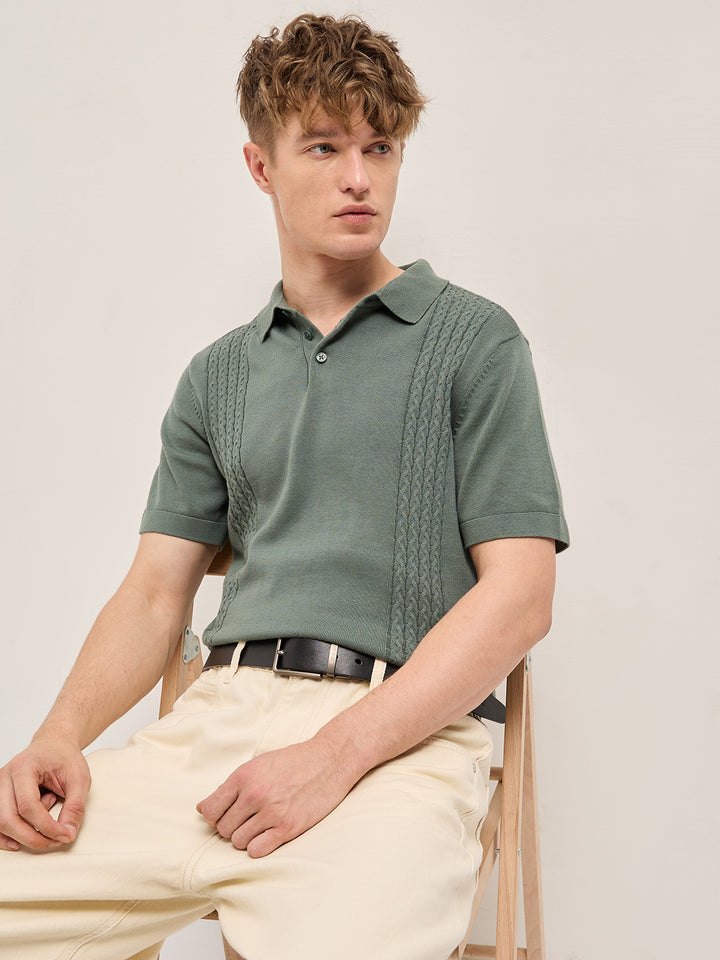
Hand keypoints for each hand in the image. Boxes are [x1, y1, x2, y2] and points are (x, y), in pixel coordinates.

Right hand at [0, 739, 90, 850]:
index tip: (64, 835)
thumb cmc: (65, 758)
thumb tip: (67, 834)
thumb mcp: (79, 779)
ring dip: (23, 834)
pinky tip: (21, 841)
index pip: (28, 805)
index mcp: (24, 767)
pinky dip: (7, 836)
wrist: (54, 745)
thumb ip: (75, 806)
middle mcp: (6, 776)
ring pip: (1, 822)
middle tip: (56, 840)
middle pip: (9, 818)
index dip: (46, 826)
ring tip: (47, 822)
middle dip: (33, 837)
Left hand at [196, 737, 356, 857]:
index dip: (214, 817)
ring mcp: (271, 812)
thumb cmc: (293, 761)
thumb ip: (231, 786)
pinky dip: (258, 847)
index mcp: (243, 776)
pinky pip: (257, 850)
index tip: (224, 815)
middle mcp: (254, 794)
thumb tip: (203, 809)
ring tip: (260, 825)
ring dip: (246, 837)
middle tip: (248, 819)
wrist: (330, 759)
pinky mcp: (288, 827)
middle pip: (223, 829)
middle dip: (232, 827)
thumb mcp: (258, 764)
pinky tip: (268, 835)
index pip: (210, 810)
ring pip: (238, 841)